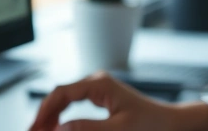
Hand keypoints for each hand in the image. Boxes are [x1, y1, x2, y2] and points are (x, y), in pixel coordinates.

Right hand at [28, 71, 207, 130]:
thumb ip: (86, 129)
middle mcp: (97, 82)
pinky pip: (75, 104)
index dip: (44, 112)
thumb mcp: (117, 130)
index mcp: (99, 84)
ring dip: (53, 116)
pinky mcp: (102, 98)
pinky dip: (64, 117)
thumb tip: (58, 129)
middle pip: (60, 95)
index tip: (34, 129)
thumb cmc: (152, 124)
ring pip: (66, 100)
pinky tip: (59, 127)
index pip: (61, 93)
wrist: (172, 124)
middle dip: (45, 115)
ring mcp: (99, 89)